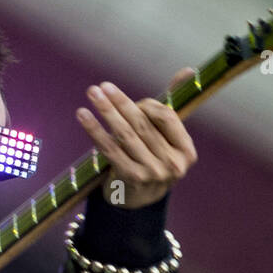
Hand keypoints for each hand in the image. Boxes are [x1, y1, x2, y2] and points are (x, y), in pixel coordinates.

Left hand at [76, 66, 198, 208]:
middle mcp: (173, 164)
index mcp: (186, 151)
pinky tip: (83, 115)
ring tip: (92, 94)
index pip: (167, 117)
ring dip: (106, 111)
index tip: (129, 101)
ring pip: (125, 134)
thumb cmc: (152, 160)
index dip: (147, 105)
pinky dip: (95, 130)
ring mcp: (152, 173)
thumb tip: (188, 71)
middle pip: (143, 124)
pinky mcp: (130, 179)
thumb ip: (171, 106)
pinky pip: (110, 149)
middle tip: (101, 86)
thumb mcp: (166, 138)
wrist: (139, 201)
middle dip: (120, 102)